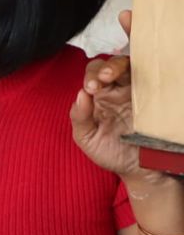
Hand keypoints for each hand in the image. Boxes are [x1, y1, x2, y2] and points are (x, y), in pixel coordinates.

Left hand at [71, 11, 146, 179]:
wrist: (138, 169)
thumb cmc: (110, 152)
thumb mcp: (87, 138)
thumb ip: (79, 117)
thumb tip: (80, 94)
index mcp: (98, 97)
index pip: (93, 76)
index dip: (91, 76)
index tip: (91, 88)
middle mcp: (117, 90)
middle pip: (111, 66)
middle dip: (105, 67)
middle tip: (102, 79)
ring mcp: (137, 92)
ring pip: (131, 67)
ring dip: (121, 66)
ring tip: (111, 75)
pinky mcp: (155, 97)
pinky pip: (152, 79)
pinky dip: (145, 73)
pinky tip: (138, 79)